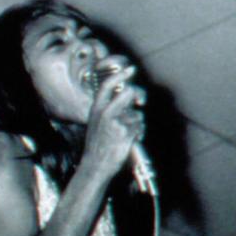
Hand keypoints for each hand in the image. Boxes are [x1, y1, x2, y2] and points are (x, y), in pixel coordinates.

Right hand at [84, 54, 146, 178]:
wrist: (95, 166)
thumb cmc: (97, 146)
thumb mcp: (97, 124)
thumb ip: (111, 110)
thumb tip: (130, 100)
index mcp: (96, 110)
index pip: (107, 86)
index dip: (120, 75)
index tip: (130, 69)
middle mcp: (105, 114)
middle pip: (128, 92)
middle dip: (138, 95)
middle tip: (140, 101)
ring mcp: (116, 122)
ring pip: (137, 113)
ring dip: (137, 123)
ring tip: (127, 134)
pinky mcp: (126, 132)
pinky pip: (140, 126)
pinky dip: (139, 133)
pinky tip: (129, 140)